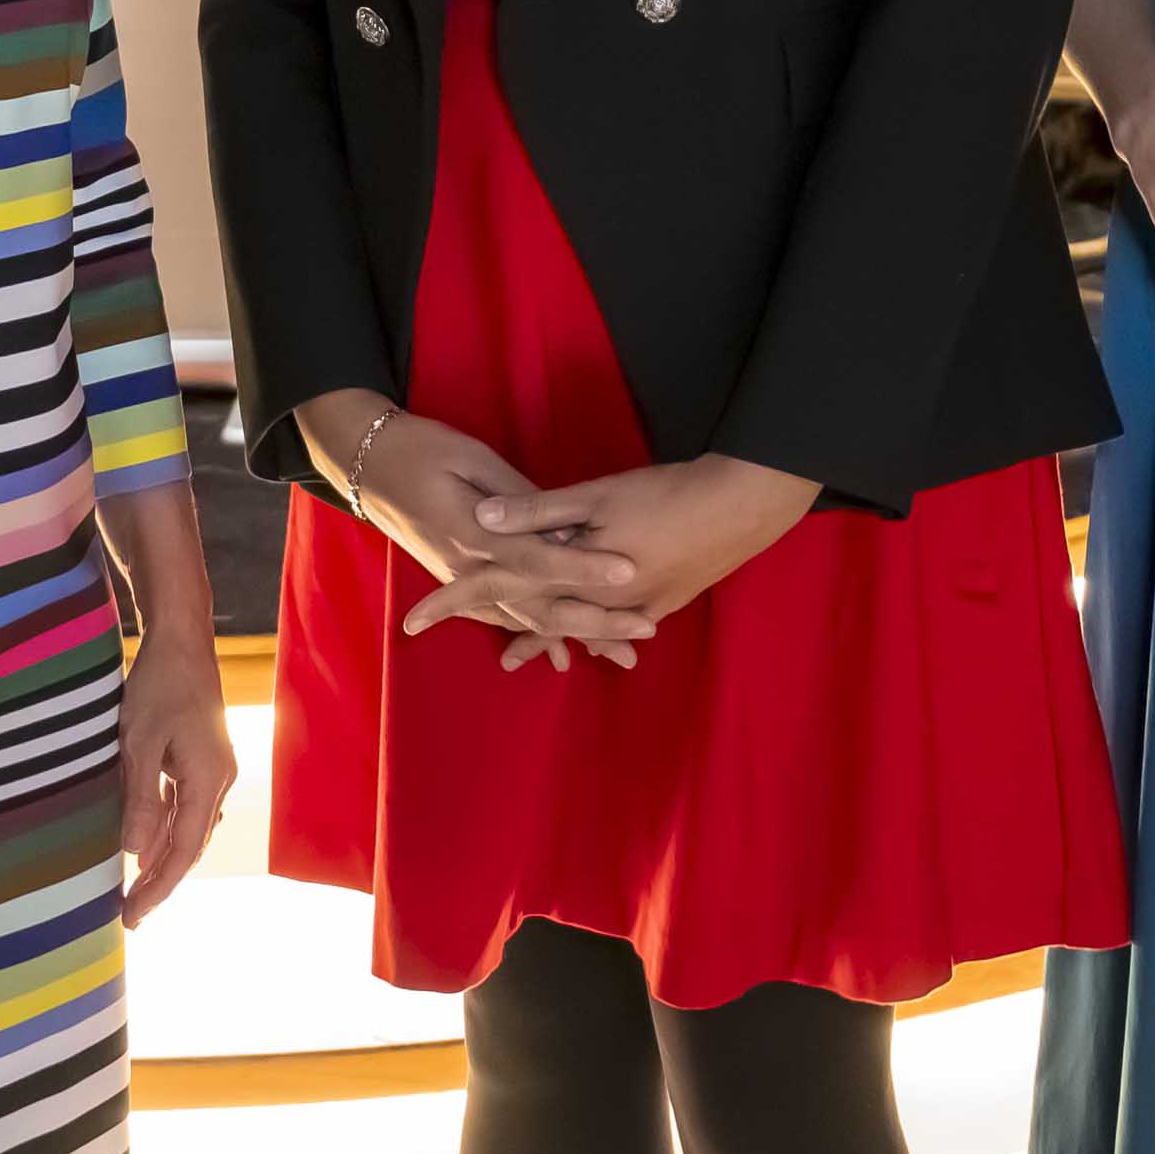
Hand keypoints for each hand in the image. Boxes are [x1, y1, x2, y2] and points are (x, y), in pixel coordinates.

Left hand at [119, 628, 237, 925]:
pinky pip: (185, 806)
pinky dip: (166, 830)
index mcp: (208, 779)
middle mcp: (218, 780)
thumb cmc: (159, 683)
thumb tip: (136, 853)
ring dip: (163, 858)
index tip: (133, 915)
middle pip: (190, 845)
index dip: (159, 887)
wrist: (183, 637)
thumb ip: (140, 798)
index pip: (184, 850)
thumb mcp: (140, 740)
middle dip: (161, 881)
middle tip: (129, 915)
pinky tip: (147, 844)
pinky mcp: (202, 758)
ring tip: (135, 889)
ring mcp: (212, 768)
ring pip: (188, 828)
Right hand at [305, 395, 653, 669]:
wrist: (368, 463)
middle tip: (646, 626)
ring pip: (525, 621)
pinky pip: (503, 618)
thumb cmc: (421, 448)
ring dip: (574, 636)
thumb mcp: (472, 459)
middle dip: (597, 620)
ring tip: (622, 651)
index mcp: (473, 535)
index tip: (629, 572)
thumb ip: (516, 497)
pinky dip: (536, 636)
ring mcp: (462, 580)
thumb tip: (560, 522)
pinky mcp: (459, 581)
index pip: (541, 559)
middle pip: (541, 606)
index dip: (586, 567)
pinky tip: (563, 652)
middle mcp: (469, 568)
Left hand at [467, 453, 818, 627]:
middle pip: (535, 619)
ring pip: (576, 628)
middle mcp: (596, 605)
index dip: (455, 602)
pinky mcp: (662, 605)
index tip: (412, 622)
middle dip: (500, 631)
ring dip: (546, 639)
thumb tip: (484, 521)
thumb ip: (538, 511)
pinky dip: (591, 632)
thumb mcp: (595, 496)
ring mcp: (634, 612)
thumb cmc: (665, 495)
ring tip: (516, 657)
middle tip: (458, 646)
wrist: (742, 508)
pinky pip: (612, 627)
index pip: (500, 590)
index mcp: (571, 575)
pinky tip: (589, 640)